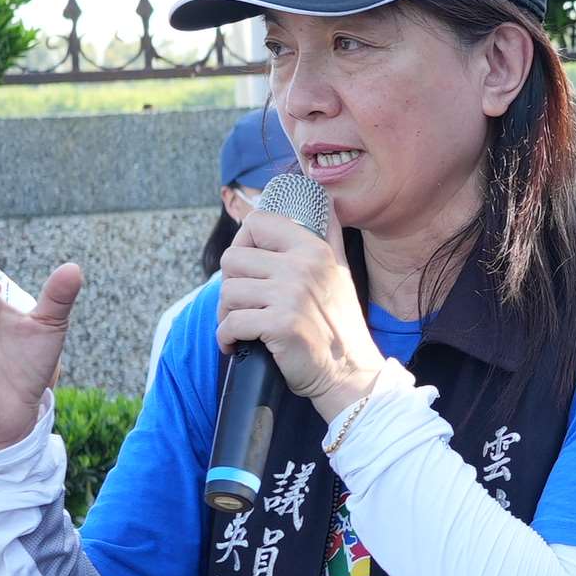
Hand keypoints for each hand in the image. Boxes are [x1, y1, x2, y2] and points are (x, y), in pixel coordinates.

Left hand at [216, 186, 383, 413]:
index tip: (247, 270)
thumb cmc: (339, 326)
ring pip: (228, 292)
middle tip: (241, 305)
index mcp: (313, 248)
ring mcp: (291, 295)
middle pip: (232, 259)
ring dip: (225, 314)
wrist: (350, 374)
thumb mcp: (339, 271)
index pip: (256, 222)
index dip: (242, 244)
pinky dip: (225, 338)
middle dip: (230, 285)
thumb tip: (326, 201)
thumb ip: (328, 235)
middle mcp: (303, 266)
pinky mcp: (281, 325)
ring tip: (239, 326)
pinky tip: (235, 345)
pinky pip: (231, 323)